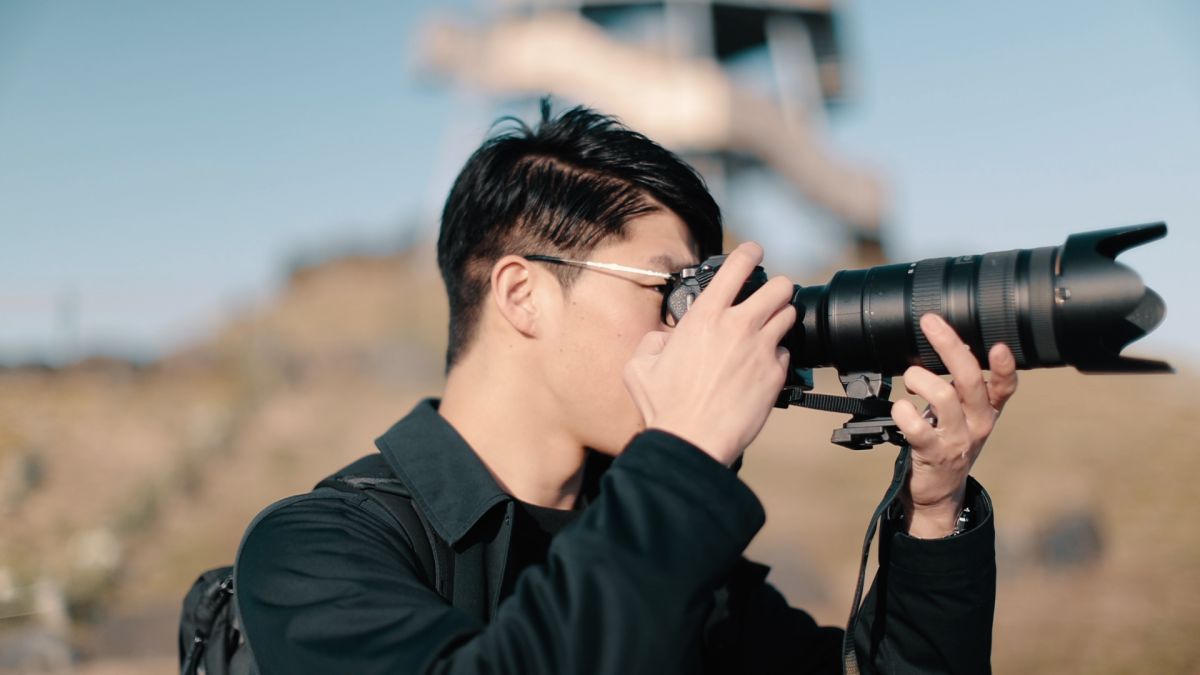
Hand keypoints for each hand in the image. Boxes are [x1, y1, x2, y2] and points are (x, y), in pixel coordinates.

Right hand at [623, 242, 795, 465]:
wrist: (692, 441)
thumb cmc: (665, 406)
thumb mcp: (640, 364)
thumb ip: (654, 340)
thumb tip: (666, 337)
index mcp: (705, 317)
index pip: (738, 266)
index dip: (749, 252)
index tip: (752, 252)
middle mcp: (738, 326)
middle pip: (779, 286)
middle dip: (776, 287)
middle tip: (768, 296)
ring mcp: (761, 350)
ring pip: (789, 315)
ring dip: (780, 318)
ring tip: (768, 328)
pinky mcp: (775, 375)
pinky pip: (785, 353)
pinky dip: (776, 355)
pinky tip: (761, 366)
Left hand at [891, 313, 1017, 537]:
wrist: (938, 490)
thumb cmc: (947, 441)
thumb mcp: (963, 414)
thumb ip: (960, 385)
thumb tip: (949, 344)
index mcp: (987, 410)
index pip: (1005, 386)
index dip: (1005, 366)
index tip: (999, 345)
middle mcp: (977, 423)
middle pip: (969, 379)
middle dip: (949, 345)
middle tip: (930, 323)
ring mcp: (957, 439)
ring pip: (942, 397)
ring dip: (918, 378)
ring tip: (910, 381)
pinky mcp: (933, 453)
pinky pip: (915, 426)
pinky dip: (903, 411)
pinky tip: (901, 410)